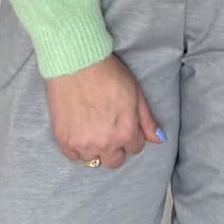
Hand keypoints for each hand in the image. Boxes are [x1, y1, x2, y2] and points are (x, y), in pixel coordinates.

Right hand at [45, 54, 164, 169]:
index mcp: (126, 132)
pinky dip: (77, 147)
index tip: (123, 123)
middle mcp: (106, 144)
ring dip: (95, 147)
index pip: (135, 148)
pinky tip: (78, 129)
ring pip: (93, 159)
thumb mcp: (135, 92)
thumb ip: (147, 119)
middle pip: (115, 160)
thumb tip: (159, 139)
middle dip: (115, 147)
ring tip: (92, 126)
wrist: (77, 63)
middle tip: (107, 127)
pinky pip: (74, 156)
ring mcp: (83, 144)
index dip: (131, 135)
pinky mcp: (64, 141)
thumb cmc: (107, 73)